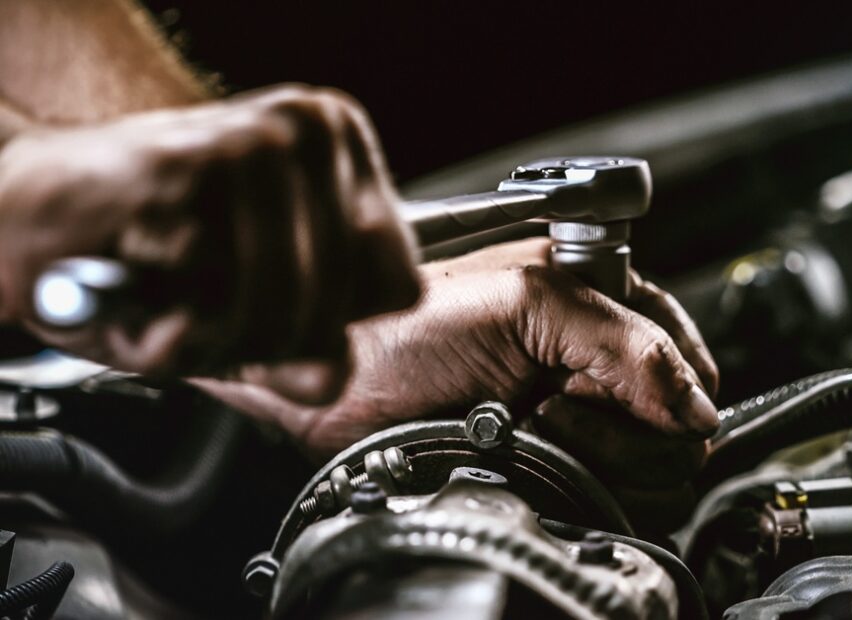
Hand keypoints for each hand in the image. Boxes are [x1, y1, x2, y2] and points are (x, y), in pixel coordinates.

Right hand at [0, 84, 419, 381]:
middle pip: (344, 306)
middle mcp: (308, 129)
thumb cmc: (146, 255)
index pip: (400, 282)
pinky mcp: (192, 165)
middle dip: (271, 339)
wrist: (30, 216)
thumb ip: (302, 354)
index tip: (280, 308)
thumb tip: (330, 375)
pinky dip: (172, 327)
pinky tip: (146, 280)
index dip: (336, 323)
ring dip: (216, 337)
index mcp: (339, 147)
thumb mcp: (245, 318)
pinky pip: (218, 304)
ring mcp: (255, 142)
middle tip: (209, 306)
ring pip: (286, 310)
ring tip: (174, 295)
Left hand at [194, 238, 719, 478]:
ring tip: (531, 425)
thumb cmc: (406, 324)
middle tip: (555, 404)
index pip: (685, 355)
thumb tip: (695, 404)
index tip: (611, 392)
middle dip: (621, 425)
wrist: (338, 381)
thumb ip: (623, 340)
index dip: (668, 385)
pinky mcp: (549, 463)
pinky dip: (574, 485)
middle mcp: (591, 360)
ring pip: (646, 468)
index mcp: (599, 302)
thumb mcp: (524, 302)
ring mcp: (572, 416)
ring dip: (594, 456)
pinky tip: (525, 455)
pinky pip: (603, 495)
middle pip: (675, 422)